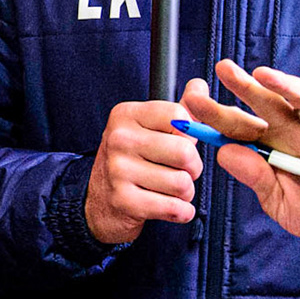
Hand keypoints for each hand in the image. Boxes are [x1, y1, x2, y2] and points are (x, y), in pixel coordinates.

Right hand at [84, 100, 203, 244]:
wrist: (99, 201)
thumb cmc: (131, 162)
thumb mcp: (149, 128)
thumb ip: (180, 109)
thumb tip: (200, 86)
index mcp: (126, 115)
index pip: (180, 116)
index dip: (190, 134)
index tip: (178, 142)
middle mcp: (119, 139)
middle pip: (185, 152)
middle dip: (192, 168)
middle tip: (180, 170)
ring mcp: (118, 170)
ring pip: (183, 183)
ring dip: (185, 192)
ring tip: (170, 189)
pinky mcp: (124, 201)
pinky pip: (175, 208)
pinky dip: (182, 212)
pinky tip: (170, 206)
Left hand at [181, 61, 299, 245]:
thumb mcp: (277, 201)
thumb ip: (255, 178)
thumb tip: (224, 153)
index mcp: (267, 146)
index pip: (235, 125)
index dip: (214, 113)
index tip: (191, 101)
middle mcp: (290, 133)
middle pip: (264, 102)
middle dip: (243, 84)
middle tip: (223, 69)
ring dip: (283, 86)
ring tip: (263, 76)